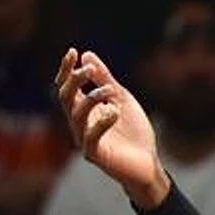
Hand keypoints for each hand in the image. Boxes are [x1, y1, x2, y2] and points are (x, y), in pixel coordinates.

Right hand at [53, 49, 169, 207]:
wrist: (148, 163)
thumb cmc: (134, 132)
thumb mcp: (122, 99)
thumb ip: (106, 79)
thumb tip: (87, 55)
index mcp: (84, 109)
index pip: (67, 86)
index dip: (66, 69)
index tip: (73, 51)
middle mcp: (79, 122)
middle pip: (66, 97)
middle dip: (75, 81)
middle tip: (90, 70)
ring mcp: (84, 139)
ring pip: (76, 114)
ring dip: (92, 98)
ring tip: (111, 90)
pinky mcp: (94, 155)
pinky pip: (90, 137)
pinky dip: (101, 123)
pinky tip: (114, 112)